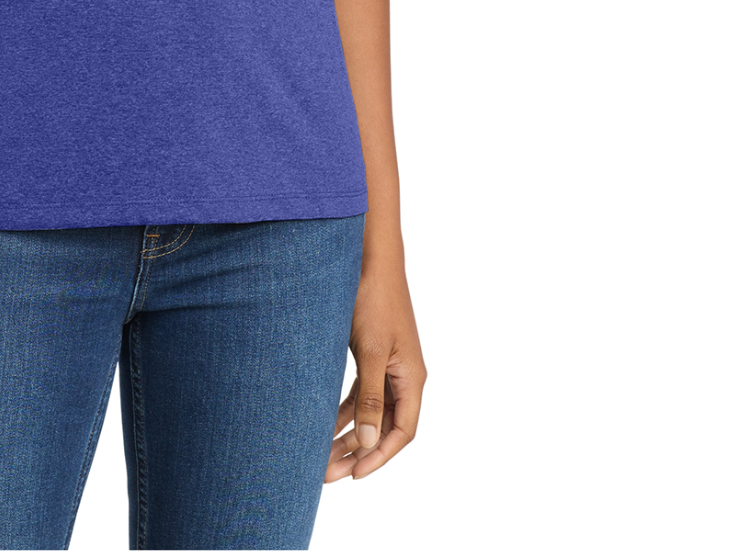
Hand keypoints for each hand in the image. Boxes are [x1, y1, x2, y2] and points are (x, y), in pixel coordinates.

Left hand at [324, 261, 424, 482]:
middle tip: (327, 474)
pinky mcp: (372, 354)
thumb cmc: (373, 299)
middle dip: (357, 451)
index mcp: (412, 378)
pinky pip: (360, 392)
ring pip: (369, 411)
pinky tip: (322, 422)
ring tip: (320, 456)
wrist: (369, 257)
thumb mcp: (371, 351)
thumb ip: (370, 397)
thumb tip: (366, 443)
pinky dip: (343, 409)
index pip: (402, 432)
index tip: (353, 475)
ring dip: (347, 433)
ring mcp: (388, 365)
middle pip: (384, 426)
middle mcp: (403, 376)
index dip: (380, 456)